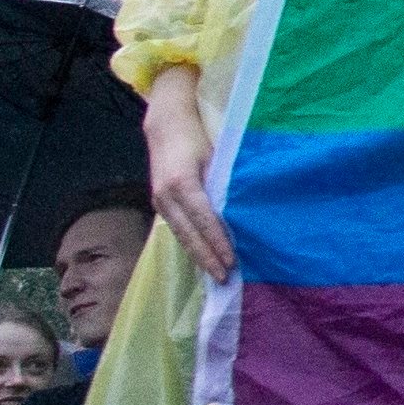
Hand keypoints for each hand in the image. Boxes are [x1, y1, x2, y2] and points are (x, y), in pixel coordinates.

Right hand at [143, 67, 232, 282]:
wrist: (165, 125)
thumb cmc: (199, 137)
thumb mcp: (216, 155)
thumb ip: (226, 180)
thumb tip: (245, 209)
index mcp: (182, 183)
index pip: (204, 219)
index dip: (217, 242)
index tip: (231, 261)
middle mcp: (166, 196)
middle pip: (189, 235)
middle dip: (207, 258)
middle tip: (224, 279)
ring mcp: (159, 201)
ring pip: (180, 236)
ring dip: (198, 256)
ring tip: (216, 274)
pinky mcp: (158, 203)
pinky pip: (176, 229)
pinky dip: (191, 244)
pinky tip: (204, 257)